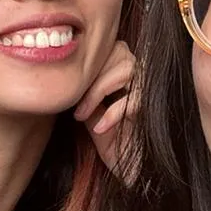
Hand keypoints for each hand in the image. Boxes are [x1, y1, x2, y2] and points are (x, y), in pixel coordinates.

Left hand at [76, 40, 137, 178]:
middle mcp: (136, 72)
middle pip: (118, 51)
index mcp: (120, 67)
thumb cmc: (103, 133)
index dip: (86, 64)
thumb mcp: (86, 107)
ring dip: (99, 91)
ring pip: (127, 69)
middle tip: (74, 104)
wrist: (123, 163)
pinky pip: (134, 100)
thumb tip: (60, 71)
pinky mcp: (150, 109)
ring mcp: (145, 89)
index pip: (105, 47)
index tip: (68, 89)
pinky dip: (113, 113)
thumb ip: (81, 86)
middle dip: (91, 76)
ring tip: (82, 114)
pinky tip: (99, 128)